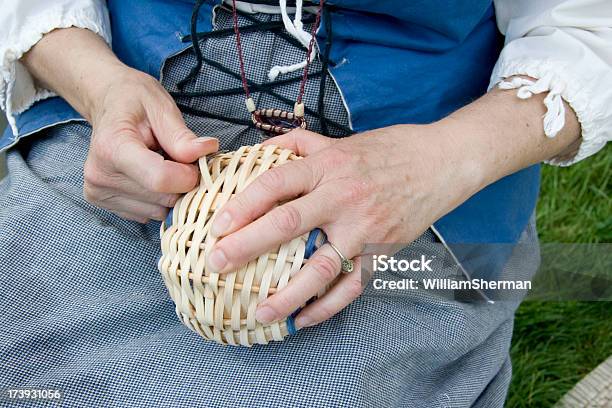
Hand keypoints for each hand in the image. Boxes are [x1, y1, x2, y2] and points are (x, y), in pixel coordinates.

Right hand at [21, 28, 218, 222]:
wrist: (108, 103)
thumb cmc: (135, 101)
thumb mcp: (161, 108)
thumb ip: (182, 136)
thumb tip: (207, 150)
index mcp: (112, 147)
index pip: (160, 180)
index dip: (187, 175)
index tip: (193, 161)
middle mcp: (100, 175)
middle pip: (162, 199)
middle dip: (181, 183)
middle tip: (177, 158)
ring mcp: (98, 192)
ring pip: (158, 211)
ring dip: (170, 193)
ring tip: (160, 164)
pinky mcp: (103, 203)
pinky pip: (147, 215)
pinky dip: (157, 200)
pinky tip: (149, 176)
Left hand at [206, 125, 484, 328]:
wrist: (441, 162)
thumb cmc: (387, 149)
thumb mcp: (340, 140)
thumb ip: (298, 144)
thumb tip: (257, 152)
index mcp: (327, 166)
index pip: (274, 183)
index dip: (241, 205)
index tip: (215, 226)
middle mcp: (342, 197)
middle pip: (287, 224)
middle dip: (246, 247)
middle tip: (216, 266)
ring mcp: (364, 228)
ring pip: (320, 266)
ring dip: (286, 293)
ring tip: (258, 312)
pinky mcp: (381, 252)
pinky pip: (352, 286)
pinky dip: (327, 307)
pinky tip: (304, 320)